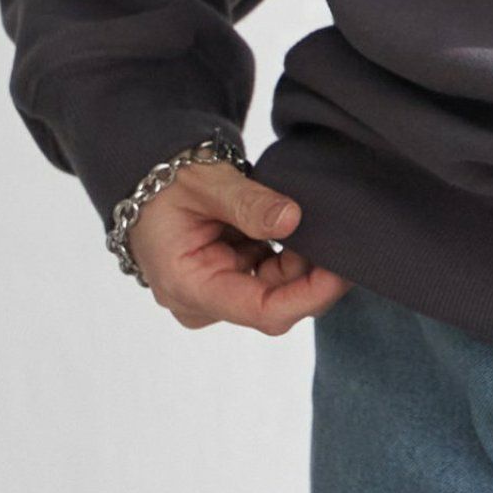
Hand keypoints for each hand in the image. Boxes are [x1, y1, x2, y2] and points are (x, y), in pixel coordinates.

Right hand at [127, 162, 350, 333]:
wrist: (147, 182)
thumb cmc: (168, 184)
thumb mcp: (207, 183)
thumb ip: (248, 203)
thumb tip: (293, 218)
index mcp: (189, 286)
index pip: (262, 310)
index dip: (310, 295)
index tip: (344, 270)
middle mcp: (203, 301)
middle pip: (276, 302)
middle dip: (313, 274)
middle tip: (345, 236)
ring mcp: (218, 293)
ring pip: (279, 289)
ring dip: (303, 260)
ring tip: (317, 223)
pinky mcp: (230, 280)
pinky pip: (272, 276)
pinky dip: (292, 254)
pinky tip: (302, 230)